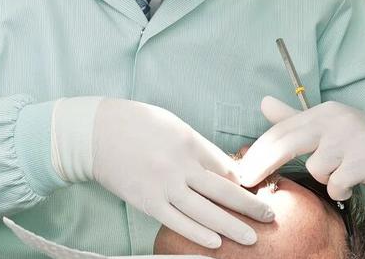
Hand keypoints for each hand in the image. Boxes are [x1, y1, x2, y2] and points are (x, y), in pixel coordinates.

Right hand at [52, 98, 273, 248]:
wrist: (94, 132)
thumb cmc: (134, 122)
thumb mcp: (172, 124)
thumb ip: (197, 144)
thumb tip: (221, 167)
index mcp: (189, 141)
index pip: (225, 167)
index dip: (244, 181)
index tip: (257, 191)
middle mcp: (180, 165)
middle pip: (223, 191)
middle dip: (250, 205)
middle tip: (270, 216)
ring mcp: (163, 185)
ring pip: (205, 211)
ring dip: (231, 226)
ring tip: (251, 238)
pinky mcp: (146, 201)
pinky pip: (177, 221)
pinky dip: (197, 233)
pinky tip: (215, 242)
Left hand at [238, 97, 364, 200]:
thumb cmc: (357, 142)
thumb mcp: (325, 127)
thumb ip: (293, 118)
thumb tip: (263, 102)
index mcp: (322, 112)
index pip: (281, 130)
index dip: (257, 151)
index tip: (240, 170)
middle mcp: (336, 120)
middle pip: (288, 143)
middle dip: (263, 164)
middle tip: (247, 182)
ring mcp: (353, 138)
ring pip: (316, 168)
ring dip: (325, 178)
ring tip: (340, 173)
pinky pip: (337, 182)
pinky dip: (340, 189)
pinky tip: (351, 183)